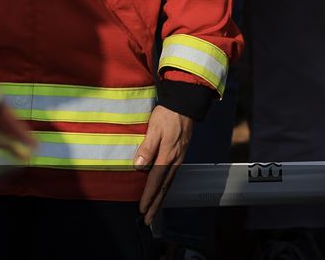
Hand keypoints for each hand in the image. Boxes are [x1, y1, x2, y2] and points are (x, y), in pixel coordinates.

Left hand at [134, 105, 193, 224]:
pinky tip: (161, 190)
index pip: (156, 180)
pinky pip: (171, 176)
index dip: (148, 196)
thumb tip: (139, 167)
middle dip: (155, 204)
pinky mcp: (179, 154)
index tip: (142, 209)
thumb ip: (147, 147)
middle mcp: (175, 160)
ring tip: (153, 210)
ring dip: (160, 198)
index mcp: (168, 155)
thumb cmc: (167, 114)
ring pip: (169, 183)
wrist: (185, 104)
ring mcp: (179, 158)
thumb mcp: (154, 128)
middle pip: (164, 187)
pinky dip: (165, 187)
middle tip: (148, 220)